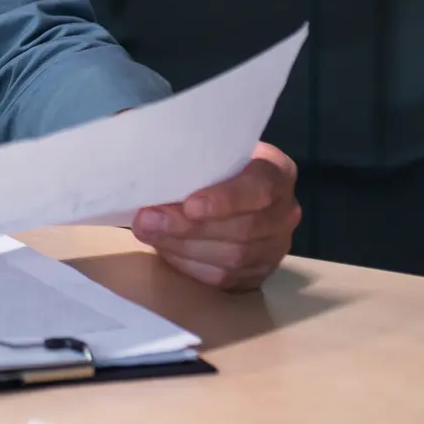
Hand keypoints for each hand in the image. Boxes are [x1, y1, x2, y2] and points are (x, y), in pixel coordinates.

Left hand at [132, 141, 300, 290]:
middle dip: (189, 228)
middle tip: (148, 220)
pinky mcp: (259, 272)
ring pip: (234, 257)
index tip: (190, 205)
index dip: (226, 199)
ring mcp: (276, 245)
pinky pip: (226, 278)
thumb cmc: (206, 161)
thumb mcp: (201, 145)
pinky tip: (165, 249)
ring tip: (148, 232)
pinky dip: (190, 265)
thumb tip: (139, 148)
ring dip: (184, 247)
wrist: (218, 188)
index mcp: (276, 170)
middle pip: (244, 229)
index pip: (260, 187)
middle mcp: (284, 210)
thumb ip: (180, 148)